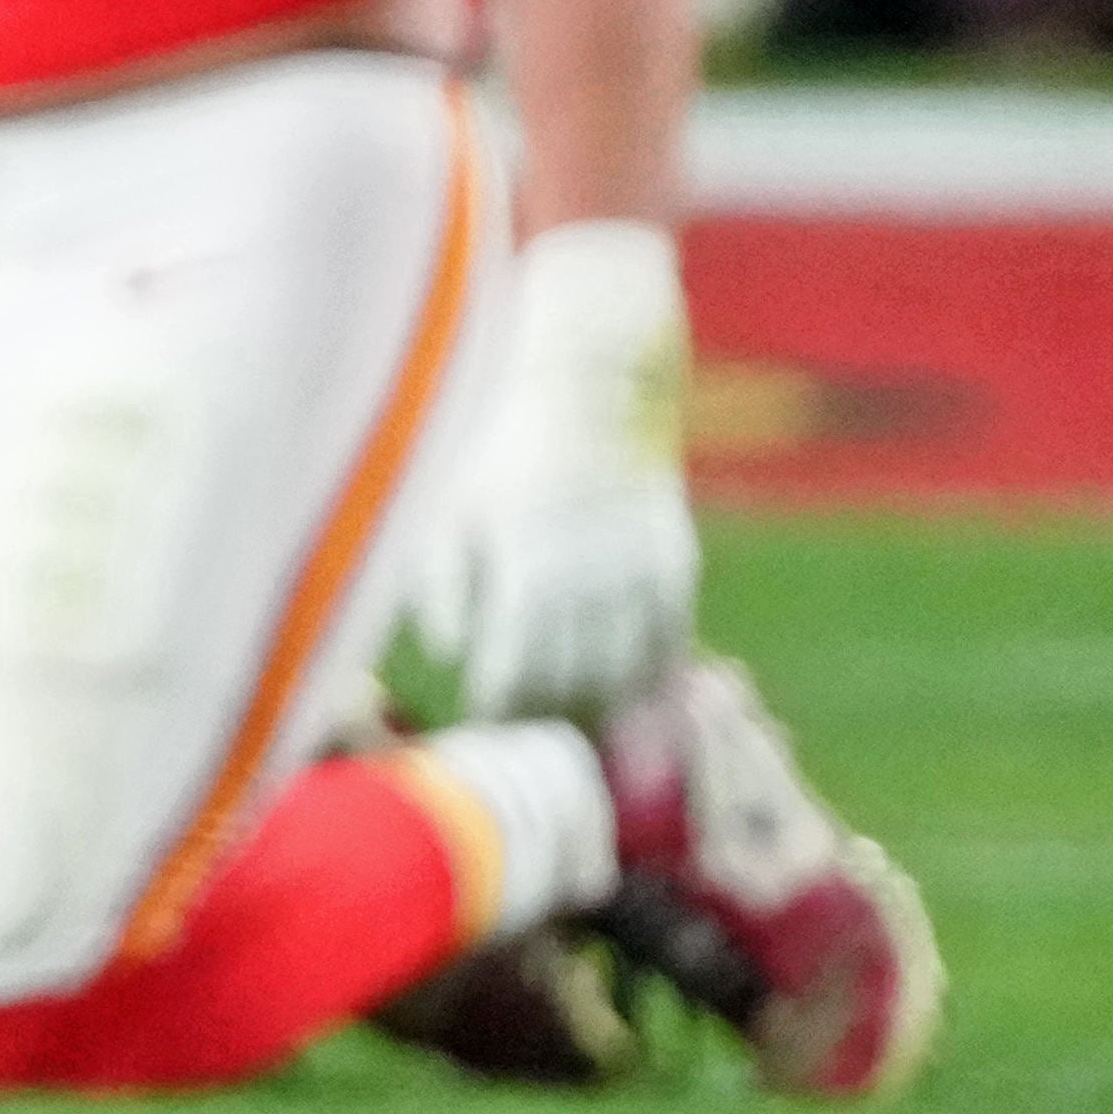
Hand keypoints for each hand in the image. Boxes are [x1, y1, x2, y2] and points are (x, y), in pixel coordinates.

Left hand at [406, 219, 700, 717]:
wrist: (587, 367)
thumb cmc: (494, 435)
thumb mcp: (447, 495)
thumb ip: (438, 578)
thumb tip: (443, 652)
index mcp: (521, 550)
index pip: (511, 660)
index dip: (498, 702)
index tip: (482, 725)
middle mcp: (585, 561)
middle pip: (569, 674)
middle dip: (544, 715)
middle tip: (524, 745)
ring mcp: (636, 558)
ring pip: (626, 665)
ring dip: (602, 709)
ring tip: (575, 738)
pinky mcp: (674, 549)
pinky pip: (669, 633)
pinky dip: (653, 674)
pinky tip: (635, 701)